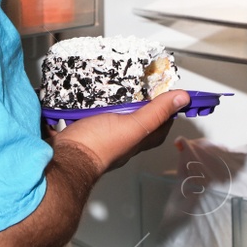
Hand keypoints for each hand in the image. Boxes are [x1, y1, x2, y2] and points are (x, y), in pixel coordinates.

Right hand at [51, 90, 189, 174]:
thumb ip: (156, 112)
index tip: (171, 98)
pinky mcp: (83, 132)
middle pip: (137, 125)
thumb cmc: (98, 145)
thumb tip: (182, 99)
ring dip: (114, 107)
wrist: (64, 156)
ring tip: (116, 91)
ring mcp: (101, 137)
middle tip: (143, 90)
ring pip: (113, 121)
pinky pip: (90, 119)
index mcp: (136, 140)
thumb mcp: (133, 125)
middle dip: (141, 108)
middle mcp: (121, 141)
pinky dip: (90, 110)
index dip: (167, 114)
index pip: (159, 128)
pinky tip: (86, 100)